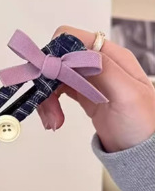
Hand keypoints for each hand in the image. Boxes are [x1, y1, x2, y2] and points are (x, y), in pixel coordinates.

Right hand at [37, 26, 154, 152]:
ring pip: (55, 78)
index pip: (71, 39)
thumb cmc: (143, 125)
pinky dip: (50, 105)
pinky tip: (54, 120)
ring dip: (47, 98)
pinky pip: (58, 93)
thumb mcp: (127, 95)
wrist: (141, 151)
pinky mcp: (83, 95)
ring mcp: (90, 80)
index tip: (46, 77)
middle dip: (47, 82)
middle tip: (47, 108)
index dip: (53, 55)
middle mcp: (98, 64)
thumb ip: (104, 69)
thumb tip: (77, 51)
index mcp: (110, 56)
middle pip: (57, 61)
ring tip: (52, 122)